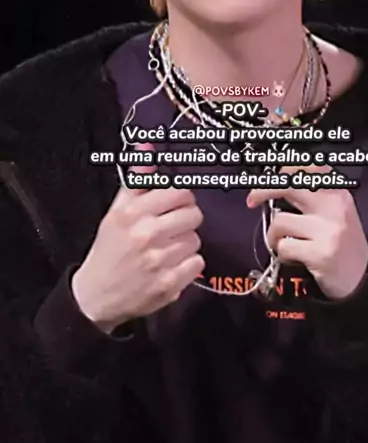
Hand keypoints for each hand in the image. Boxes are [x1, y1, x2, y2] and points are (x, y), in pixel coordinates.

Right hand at [72, 144, 204, 331]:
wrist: (96, 295)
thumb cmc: (109, 249)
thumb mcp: (117, 211)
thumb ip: (137, 180)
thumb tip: (147, 147)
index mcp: (133, 212)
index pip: (180, 191)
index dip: (181, 196)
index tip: (174, 204)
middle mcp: (146, 234)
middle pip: (193, 214)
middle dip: (185, 219)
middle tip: (171, 227)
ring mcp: (159, 261)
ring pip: (196, 239)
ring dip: (185, 243)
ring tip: (166, 248)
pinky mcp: (170, 284)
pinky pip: (197, 262)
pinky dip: (188, 265)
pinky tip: (170, 265)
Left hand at [246, 164, 367, 299]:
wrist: (363, 281)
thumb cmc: (343, 245)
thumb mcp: (336, 214)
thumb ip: (312, 197)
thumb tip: (275, 184)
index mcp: (337, 193)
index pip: (309, 166)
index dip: (284, 169)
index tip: (271, 178)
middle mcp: (334, 207)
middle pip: (288, 184)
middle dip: (262, 190)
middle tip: (252, 200)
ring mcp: (328, 230)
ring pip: (280, 221)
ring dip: (273, 236)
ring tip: (283, 244)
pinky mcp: (320, 253)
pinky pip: (284, 247)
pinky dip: (282, 254)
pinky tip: (294, 258)